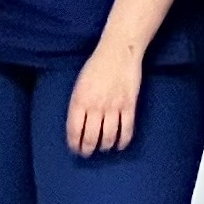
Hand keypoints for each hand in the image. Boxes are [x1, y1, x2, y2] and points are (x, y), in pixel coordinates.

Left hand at [65, 42, 144, 158]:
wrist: (118, 51)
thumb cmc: (96, 66)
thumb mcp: (79, 84)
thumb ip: (78, 104)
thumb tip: (78, 126)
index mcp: (79, 100)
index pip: (74, 131)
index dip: (74, 144)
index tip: (75, 149)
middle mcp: (95, 106)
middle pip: (91, 138)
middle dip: (88, 149)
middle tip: (88, 153)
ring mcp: (113, 107)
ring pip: (108, 137)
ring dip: (104, 146)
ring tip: (103, 148)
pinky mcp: (129, 106)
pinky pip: (126, 130)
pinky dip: (122, 141)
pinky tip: (119, 145)